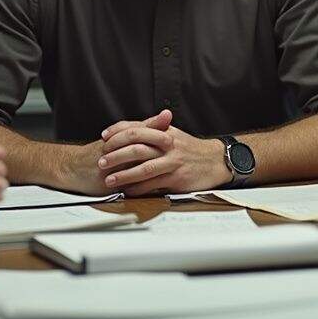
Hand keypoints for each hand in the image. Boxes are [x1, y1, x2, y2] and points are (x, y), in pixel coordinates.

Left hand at [98, 110, 231, 194]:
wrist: (216, 161)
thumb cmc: (191, 149)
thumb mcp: (174, 134)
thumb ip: (153, 130)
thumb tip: (129, 130)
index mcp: (165, 131)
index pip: (136, 127)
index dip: (118, 131)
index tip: (104, 137)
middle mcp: (168, 144)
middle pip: (137, 146)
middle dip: (116, 154)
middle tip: (101, 161)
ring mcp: (173, 161)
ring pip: (144, 167)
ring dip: (124, 174)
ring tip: (109, 179)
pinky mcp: (177, 178)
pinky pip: (153, 184)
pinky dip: (138, 188)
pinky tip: (128, 191)